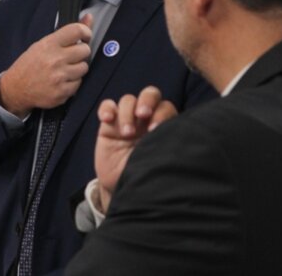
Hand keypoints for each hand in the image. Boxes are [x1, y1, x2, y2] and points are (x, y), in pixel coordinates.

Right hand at [0, 14, 92, 117]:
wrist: (16, 88)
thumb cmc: (29, 65)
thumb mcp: (43, 44)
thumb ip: (67, 32)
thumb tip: (88, 18)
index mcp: (49, 44)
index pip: (77, 30)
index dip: (86, 32)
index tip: (85, 36)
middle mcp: (55, 59)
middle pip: (85, 50)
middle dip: (81, 52)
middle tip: (72, 55)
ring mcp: (59, 77)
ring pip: (84, 67)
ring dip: (78, 67)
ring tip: (65, 68)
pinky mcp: (62, 92)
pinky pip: (79, 83)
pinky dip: (73, 82)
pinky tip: (62, 80)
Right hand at [94, 86, 177, 211]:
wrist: (123, 187)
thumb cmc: (146, 175)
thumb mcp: (159, 162)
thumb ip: (166, 145)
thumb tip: (174, 138)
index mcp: (163, 125)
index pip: (166, 107)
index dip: (161, 114)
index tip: (155, 130)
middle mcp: (146, 119)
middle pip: (150, 95)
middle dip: (147, 101)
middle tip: (143, 115)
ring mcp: (127, 119)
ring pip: (128, 99)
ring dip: (127, 112)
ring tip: (127, 133)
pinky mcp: (109, 124)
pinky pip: (108, 106)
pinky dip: (107, 109)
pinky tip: (107, 119)